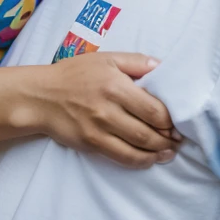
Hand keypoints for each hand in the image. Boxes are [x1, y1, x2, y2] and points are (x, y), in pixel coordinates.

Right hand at [29, 52, 178, 167]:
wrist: (40, 96)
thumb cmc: (74, 74)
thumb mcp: (106, 59)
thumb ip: (136, 61)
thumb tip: (163, 67)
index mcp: (115, 85)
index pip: (153, 108)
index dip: (171, 119)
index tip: (178, 121)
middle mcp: (108, 109)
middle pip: (148, 131)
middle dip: (168, 138)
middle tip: (178, 139)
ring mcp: (98, 129)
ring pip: (138, 148)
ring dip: (159, 152)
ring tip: (170, 151)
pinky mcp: (91, 143)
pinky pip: (122, 157)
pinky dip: (140, 161)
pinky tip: (150, 159)